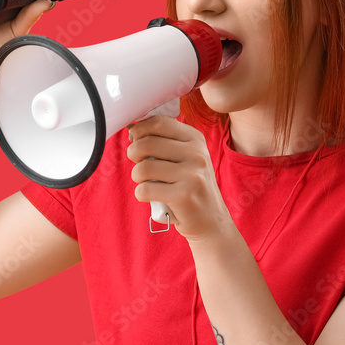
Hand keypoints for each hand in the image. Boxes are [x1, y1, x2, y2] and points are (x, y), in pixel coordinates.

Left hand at [126, 115, 233, 242]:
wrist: (211, 221)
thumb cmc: (190, 187)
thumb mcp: (186, 158)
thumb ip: (164, 142)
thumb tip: (133, 129)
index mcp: (196, 139)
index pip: (159, 123)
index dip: (139, 129)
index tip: (135, 139)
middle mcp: (197, 154)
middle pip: (146, 144)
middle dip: (133, 154)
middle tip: (139, 165)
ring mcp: (192, 175)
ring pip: (142, 168)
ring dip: (137, 177)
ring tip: (147, 183)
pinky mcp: (183, 196)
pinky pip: (145, 189)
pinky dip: (141, 194)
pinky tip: (152, 197)